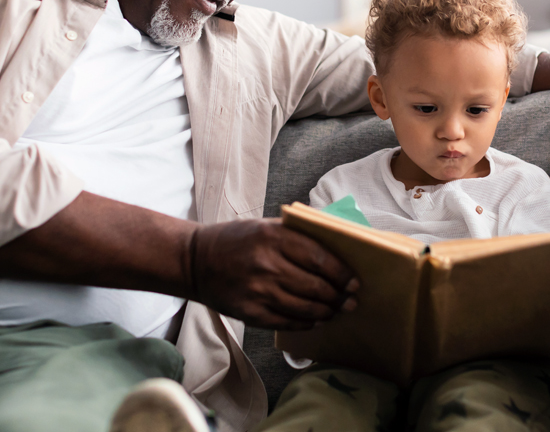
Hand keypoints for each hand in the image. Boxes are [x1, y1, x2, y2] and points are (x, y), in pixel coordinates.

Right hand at [188, 219, 358, 329]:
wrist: (196, 261)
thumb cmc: (236, 240)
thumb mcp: (265, 226)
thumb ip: (297, 236)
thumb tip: (336, 248)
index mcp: (273, 237)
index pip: (319, 258)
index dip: (341, 272)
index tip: (353, 280)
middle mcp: (267, 264)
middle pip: (315, 286)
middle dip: (338, 296)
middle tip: (350, 300)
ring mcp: (258, 291)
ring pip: (305, 308)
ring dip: (326, 312)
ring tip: (334, 310)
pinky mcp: (250, 312)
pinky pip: (287, 322)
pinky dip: (305, 323)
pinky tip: (314, 320)